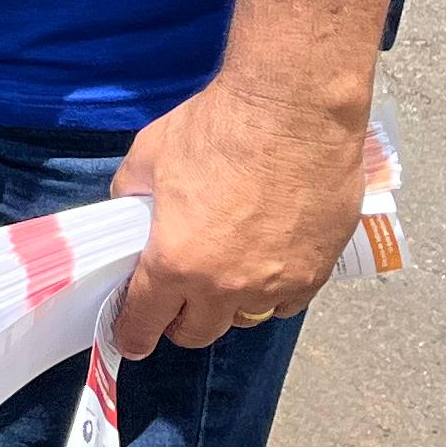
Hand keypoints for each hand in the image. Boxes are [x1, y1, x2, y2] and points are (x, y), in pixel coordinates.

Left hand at [107, 77, 375, 358]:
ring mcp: (275, 284)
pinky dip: (272, 292)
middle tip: (176, 299)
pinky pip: (285, 302)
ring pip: (244, 319)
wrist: (294, 109)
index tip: (130, 337)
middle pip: (196, 333)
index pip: (145, 322)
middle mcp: (226, 286)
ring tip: (225, 274)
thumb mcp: (148, 155)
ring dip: (228, 306)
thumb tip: (132, 213)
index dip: (132, 333)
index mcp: (176, 262)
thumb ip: (132, 195)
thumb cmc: (218, 126)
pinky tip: (266, 263)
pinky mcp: (315, 272)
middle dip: (179, 321)